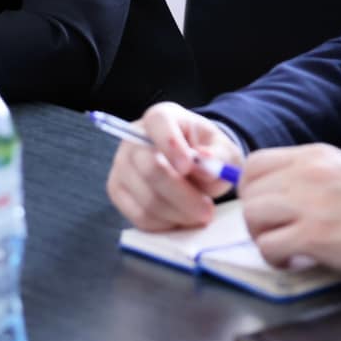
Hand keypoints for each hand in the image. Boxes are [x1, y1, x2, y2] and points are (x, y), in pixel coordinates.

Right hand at [104, 102, 243, 230]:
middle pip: (150, 168)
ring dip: (179, 214)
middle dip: (182, 195)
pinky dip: (165, 224)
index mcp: (160, 117)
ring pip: (147, 199)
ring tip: (199, 215)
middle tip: (207, 210)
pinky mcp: (117, 192)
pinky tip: (182, 218)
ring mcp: (121, 166)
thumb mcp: (222, 150)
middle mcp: (133, 138)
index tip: (189, 167)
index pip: (158, 124)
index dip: (172, 145)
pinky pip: (140, 217)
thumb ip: (218, 157)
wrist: (191, 166)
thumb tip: (206, 165)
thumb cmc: (206, 153)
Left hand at [238, 144, 340, 285]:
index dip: (253, 189)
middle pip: (249, 191)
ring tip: (286, 247)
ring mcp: (310, 204)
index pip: (255, 163)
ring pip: (252, 216)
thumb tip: (280, 191)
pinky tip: (297, 260)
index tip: (266, 208)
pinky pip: (269, 247)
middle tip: (276, 233)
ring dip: (263, 237)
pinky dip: (276, 258)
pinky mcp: (315, 236)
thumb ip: (310, 174)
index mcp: (315, 156)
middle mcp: (307, 173)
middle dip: (257, 217)